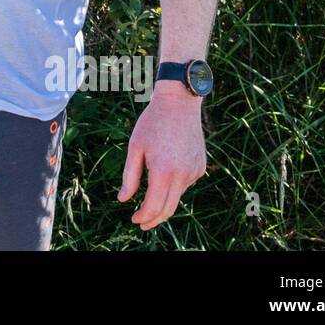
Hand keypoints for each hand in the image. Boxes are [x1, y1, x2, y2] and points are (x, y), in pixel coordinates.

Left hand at [117, 83, 206, 230]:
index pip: (154, 206)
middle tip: (141, 222)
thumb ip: (129, 177)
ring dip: (163, 198)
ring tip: (150, 184)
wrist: (179, 103)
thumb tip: (123, 200)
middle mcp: (183, 174)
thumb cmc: (152, 123)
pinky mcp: (200, 167)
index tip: (135, 220)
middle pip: (168, 208)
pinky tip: (166, 167)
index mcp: (164, 170)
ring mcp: (195, 171)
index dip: (144, 217)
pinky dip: (173, 184)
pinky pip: (184, 183)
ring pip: (177, 196)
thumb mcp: (135, 147)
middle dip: (154, 219)